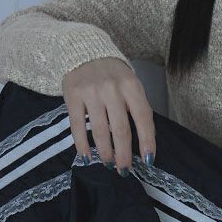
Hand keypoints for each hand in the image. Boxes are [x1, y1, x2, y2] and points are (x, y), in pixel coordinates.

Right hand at [61, 57, 155, 171]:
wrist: (84, 52)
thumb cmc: (113, 74)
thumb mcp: (131, 84)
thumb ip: (137, 107)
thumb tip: (144, 141)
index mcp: (131, 86)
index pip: (143, 118)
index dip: (147, 141)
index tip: (149, 160)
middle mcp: (112, 89)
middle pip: (120, 129)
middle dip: (124, 154)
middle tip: (124, 169)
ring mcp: (91, 93)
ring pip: (99, 131)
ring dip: (105, 152)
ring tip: (108, 163)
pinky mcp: (72, 96)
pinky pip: (77, 127)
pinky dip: (82, 145)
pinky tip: (87, 157)